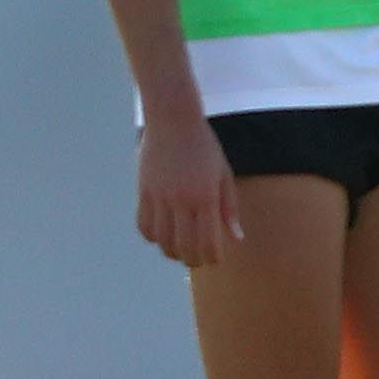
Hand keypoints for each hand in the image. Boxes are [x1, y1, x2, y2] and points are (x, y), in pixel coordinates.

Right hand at [137, 114, 241, 266]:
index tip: (216, 256)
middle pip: (184, 247)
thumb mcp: (223, 174)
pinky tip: (162, 232)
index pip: (208, 243)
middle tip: (198, 257)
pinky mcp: (143, 190)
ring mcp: (160, 196)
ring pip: (162, 240)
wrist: (172, 118)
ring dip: (172, 250)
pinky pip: (144, 225)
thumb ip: (229, 207)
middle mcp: (182, 199)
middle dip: (193, 259)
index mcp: (206, 197)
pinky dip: (153, 236)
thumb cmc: (204, 145)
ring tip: (179, 247)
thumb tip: (235, 238)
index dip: (213, 257)